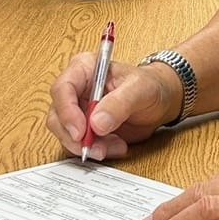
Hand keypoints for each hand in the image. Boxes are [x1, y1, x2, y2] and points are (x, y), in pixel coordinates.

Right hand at [46, 54, 177, 160]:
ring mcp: (78, 110)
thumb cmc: (151, 85)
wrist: (161, 101)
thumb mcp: (140, 89)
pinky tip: (116, 146)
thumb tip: (96, 123)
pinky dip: (97, 150)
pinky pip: (80, 145)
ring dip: (89, 146)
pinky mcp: (85, 129)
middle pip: (57, 116)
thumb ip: (119, 103)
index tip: (80, 131)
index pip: (62, 88)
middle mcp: (77, 89)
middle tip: (96, 148)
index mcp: (85, 68)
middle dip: (74, 137)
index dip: (67, 112)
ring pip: (66, 134)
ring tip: (115, 145)